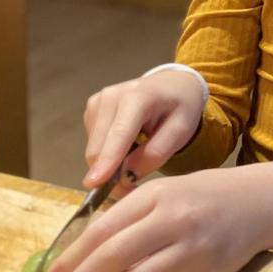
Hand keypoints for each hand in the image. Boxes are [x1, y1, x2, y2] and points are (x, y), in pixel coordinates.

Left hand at [47, 170, 268, 271]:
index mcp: (157, 195)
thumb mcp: (163, 192)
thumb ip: (127, 216)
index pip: (104, 230)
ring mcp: (195, 250)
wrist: (258, 202)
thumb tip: (80, 257)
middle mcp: (175, 220)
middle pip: (115, 257)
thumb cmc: (200, 197)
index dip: (73, 257)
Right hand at [82, 69, 203, 188]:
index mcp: (138, 96)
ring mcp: (98, 101)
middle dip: (110, 174)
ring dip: (111, 163)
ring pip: (94, 149)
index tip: (93, 184)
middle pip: (99, 147)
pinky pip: (94, 143)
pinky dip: (108, 151)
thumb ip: (154, 154)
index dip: (107, 160)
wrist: (173, 84)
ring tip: (138, 154)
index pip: (119, 134)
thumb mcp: (180, 131)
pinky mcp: (92, 108)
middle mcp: (111, 96)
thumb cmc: (180, 108)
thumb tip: (124, 177)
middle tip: (132, 187)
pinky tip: (128, 142)